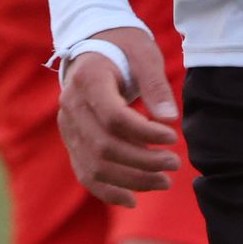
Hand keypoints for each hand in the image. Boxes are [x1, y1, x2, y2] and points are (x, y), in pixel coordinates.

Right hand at [57, 27, 181, 207]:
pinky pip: (85, 173)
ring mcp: (67, 126)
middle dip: (143, 162)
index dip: (145, 133)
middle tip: (175, 164)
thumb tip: (170, 119)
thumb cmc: (123, 47)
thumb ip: (156, 84)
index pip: (114, 117)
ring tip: (164, 181)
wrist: (93, 44)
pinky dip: (108, 191)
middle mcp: (71, 105)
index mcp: (88, 78)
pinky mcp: (71, 140)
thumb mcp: (144, 53)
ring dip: (131, 180)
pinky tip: (133, 199)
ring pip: (95, 165)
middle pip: (104, 146)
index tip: (172, 137)